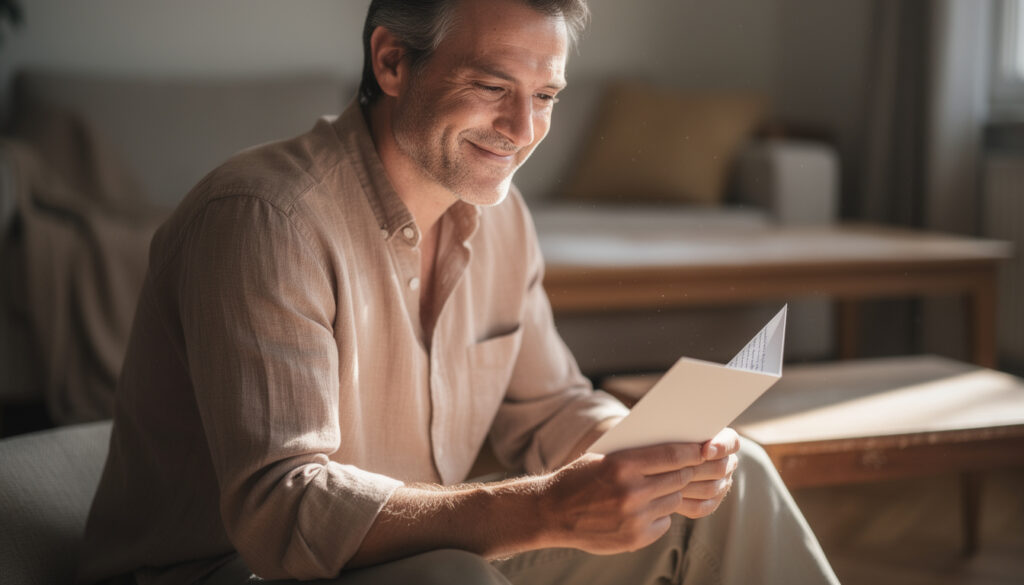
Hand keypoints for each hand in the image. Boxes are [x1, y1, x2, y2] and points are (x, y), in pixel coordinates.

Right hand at [537, 428, 739, 554]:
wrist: (551, 512)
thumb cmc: (579, 478)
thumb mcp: (605, 457)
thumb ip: (638, 456)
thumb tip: (677, 450)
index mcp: (622, 465)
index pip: (672, 454)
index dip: (693, 451)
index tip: (705, 448)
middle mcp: (631, 491)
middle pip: (679, 478)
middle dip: (686, 471)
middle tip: (690, 467)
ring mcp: (635, 517)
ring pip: (673, 500)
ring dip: (672, 493)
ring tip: (659, 488)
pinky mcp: (635, 538)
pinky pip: (664, 522)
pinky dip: (659, 515)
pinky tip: (644, 510)